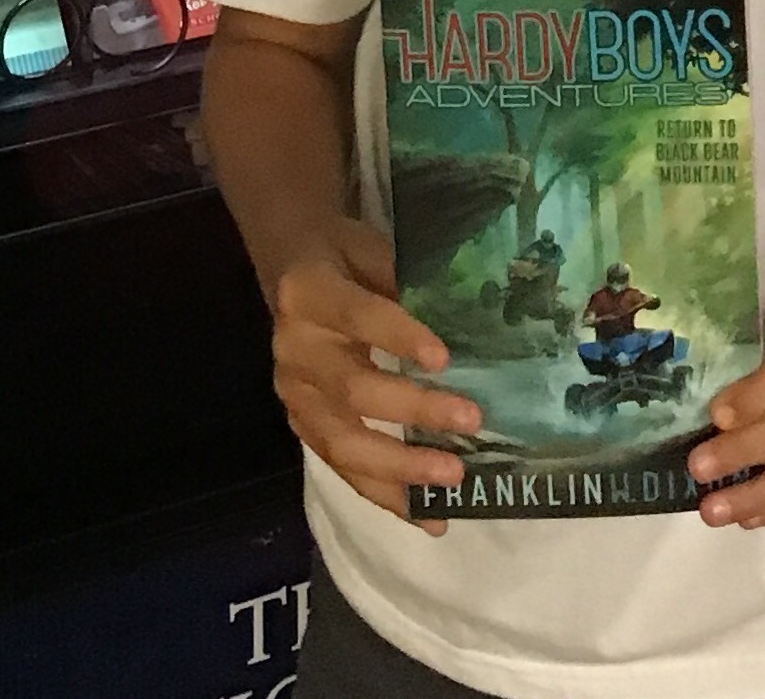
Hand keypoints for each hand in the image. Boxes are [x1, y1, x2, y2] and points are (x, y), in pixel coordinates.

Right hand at [269, 216, 481, 533]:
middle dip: (413, 410)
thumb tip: (472, 317)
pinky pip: (343, 468)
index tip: (445, 358)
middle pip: (353, 388)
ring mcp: (294, 395)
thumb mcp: (371, 247)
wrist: (291, 268)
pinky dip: (386, 496)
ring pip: (343, 441)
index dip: (398, 336)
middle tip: (471, 421)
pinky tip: (428, 517)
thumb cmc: (344, 255)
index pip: (356, 316)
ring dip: (401, 468)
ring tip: (452, 480)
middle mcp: (293, 348)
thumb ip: (406, 281)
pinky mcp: (302, 427)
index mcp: (308, 292)